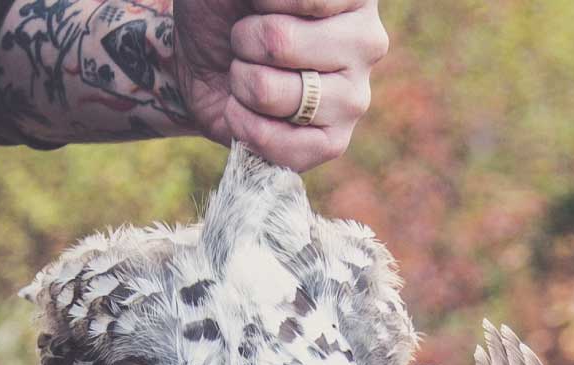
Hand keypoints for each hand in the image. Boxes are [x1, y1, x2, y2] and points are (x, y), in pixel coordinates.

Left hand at [173, 0, 388, 171]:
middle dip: (243, 40)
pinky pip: (275, 142)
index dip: (260, 4)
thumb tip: (274, 23)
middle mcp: (367, 41)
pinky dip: (241, 124)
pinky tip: (244, 110)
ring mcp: (355, 97)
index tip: (257, 5)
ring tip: (249, 74)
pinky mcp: (334, 142)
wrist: (207, 57)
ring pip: (267, 91)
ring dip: (240, 82)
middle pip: (279, 42)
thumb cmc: (229, 9)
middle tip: (248, 41)